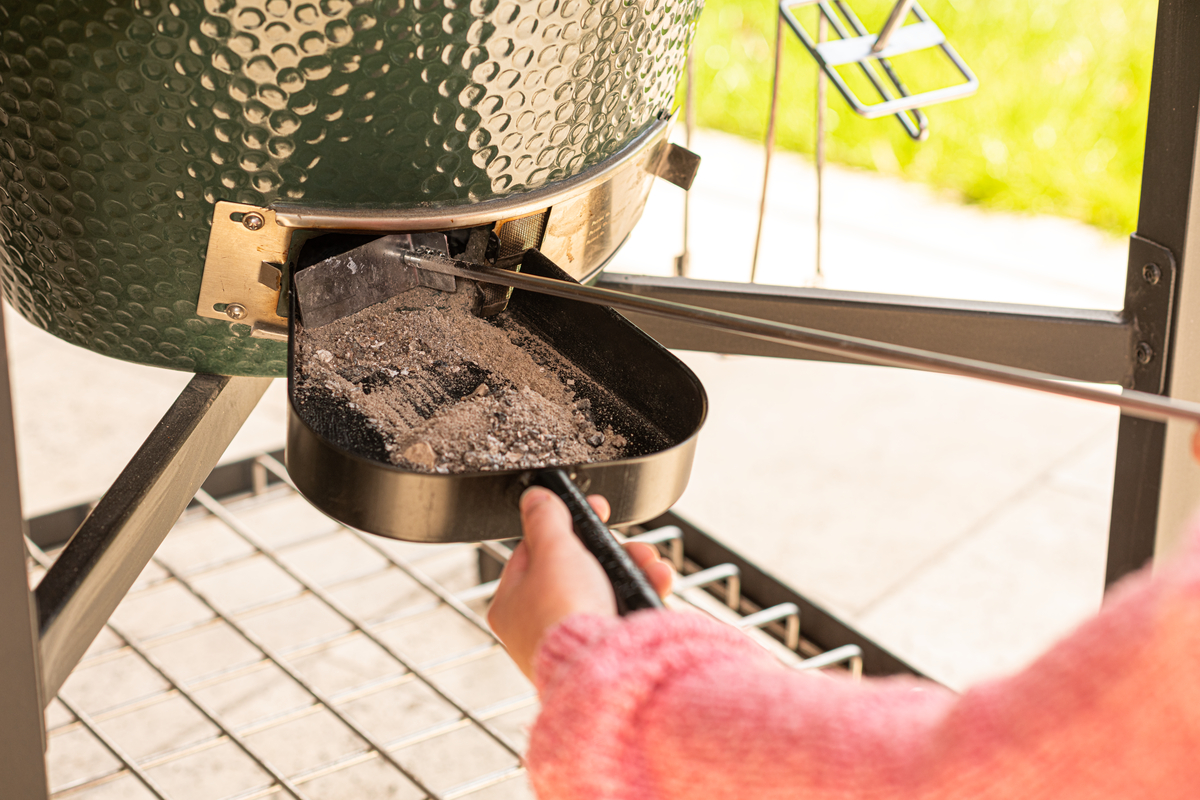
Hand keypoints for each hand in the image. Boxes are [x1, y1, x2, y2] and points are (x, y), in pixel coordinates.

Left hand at [487, 486, 673, 679]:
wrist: (601, 668)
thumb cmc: (565, 614)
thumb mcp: (554, 550)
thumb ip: (546, 518)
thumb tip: (536, 498)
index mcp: (511, 603)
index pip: (534, 551)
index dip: (565, 526)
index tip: (592, 510)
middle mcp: (537, 626)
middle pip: (575, 570)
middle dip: (611, 551)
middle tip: (632, 542)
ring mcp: (570, 641)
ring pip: (603, 590)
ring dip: (633, 569)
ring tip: (650, 563)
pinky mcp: (601, 653)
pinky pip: (622, 613)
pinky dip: (641, 595)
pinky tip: (657, 583)